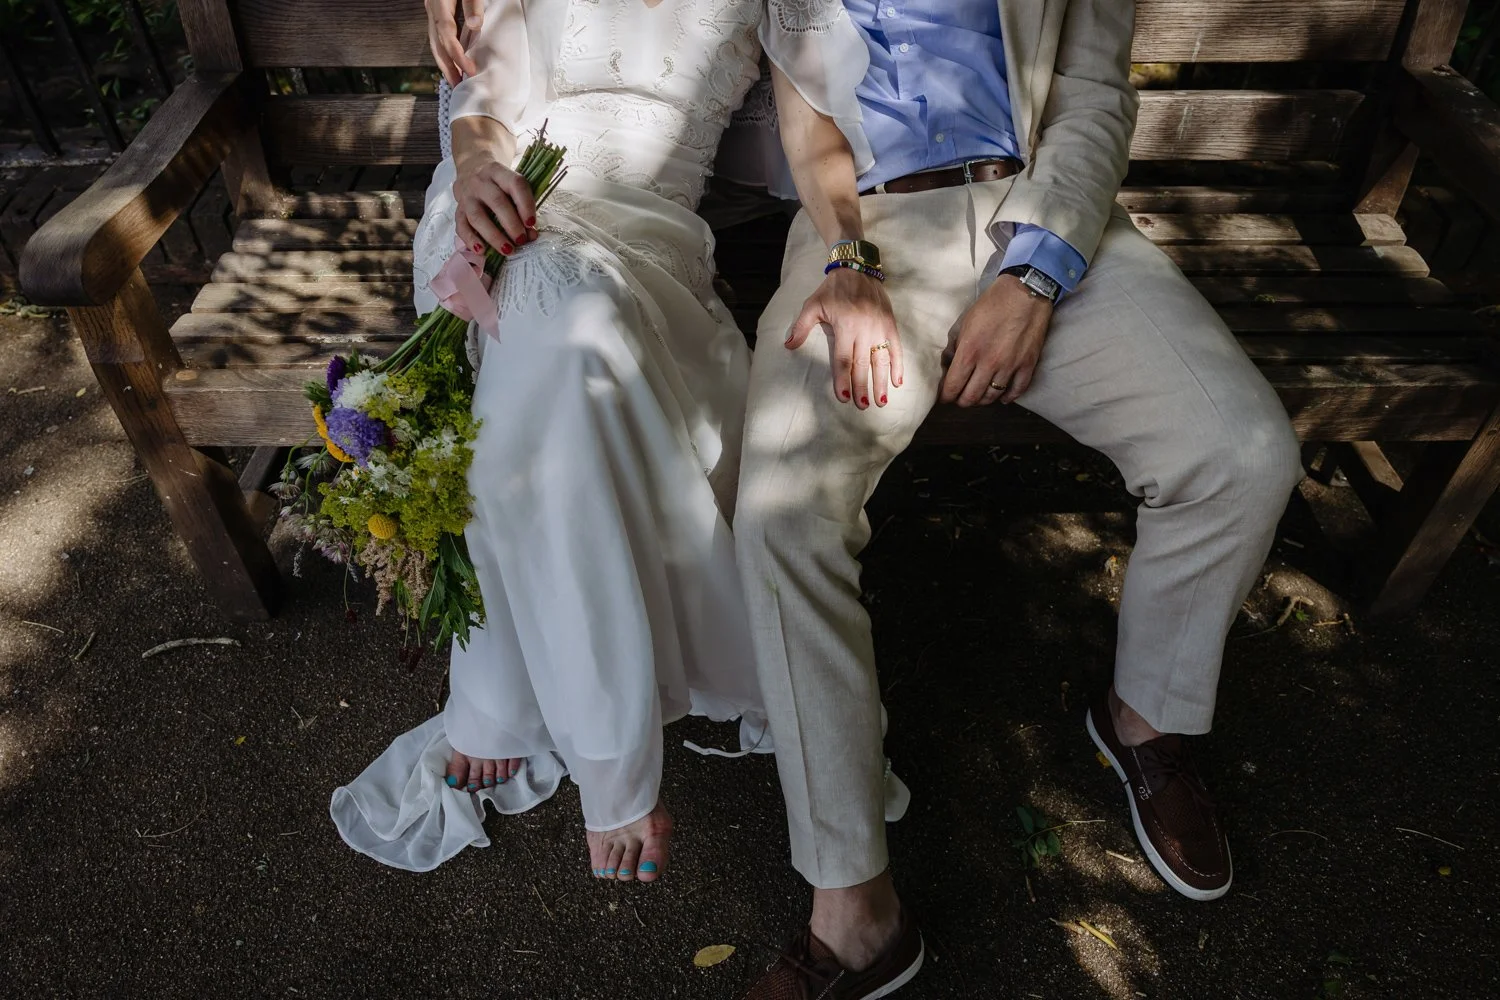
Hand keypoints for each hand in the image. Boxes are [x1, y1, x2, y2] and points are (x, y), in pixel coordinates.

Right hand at [427, 0, 484, 85]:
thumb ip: (472, 5)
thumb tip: (475, 24)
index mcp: (439, 3)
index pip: (447, 34)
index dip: (457, 55)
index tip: (469, 70)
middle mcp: (432, 8)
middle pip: (436, 43)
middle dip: (446, 67)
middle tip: (457, 85)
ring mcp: (433, 10)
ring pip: (435, 41)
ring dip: (444, 62)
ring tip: (455, 79)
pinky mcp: (438, 10)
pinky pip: (439, 35)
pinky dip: (445, 51)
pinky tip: (454, 61)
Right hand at [452, 152, 537, 255]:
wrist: (470, 169)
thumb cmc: (499, 184)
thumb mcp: (511, 187)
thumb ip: (522, 207)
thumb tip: (531, 235)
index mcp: (499, 172)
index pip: (515, 184)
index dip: (525, 204)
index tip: (532, 224)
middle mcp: (481, 182)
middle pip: (496, 202)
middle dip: (511, 224)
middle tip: (521, 240)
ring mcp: (467, 196)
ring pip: (478, 217)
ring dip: (494, 236)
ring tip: (508, 250)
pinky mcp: (458, 210)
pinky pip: (461, 226)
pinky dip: (471, 240)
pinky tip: (482, 251)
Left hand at [785, 267, 902, 409]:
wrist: (857, 268)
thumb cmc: (832, 290)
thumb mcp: (812, 305)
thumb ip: (801, 327)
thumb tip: (788, 346)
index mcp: (845, 326)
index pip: (843, 359)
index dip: (843, 380)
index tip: (844, 398)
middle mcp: (865, 329)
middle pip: (863, 364)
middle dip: (863, 386)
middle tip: (862, 406)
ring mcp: (880, 327)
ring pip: (882, 359)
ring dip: (882, 382)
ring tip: (881, 401)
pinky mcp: (890, 324)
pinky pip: (896, 348)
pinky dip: (898, 366)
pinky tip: (897, 382)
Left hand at [940, 275, 1052, 406]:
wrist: (1025, 292)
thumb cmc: (992, 304)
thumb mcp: (966, 322)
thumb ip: (955, 345)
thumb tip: (948, 363)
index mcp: (970, 352)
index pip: (953, 386)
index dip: (946, 396)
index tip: (944, 396)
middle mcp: (989, 363)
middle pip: (971, 397)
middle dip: (962, 401)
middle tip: (959, 398)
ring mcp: (1010, 366)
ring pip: (992, 397)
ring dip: (982, 400)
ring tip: (978, 396)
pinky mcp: (1027, 365)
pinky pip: (1016, 391)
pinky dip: (1007, 398)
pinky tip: (1001, 397)